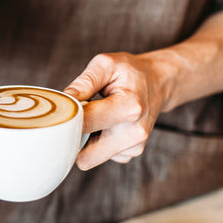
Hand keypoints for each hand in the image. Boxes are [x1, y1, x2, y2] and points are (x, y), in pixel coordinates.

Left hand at [63, 52, 170, 169]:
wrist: (158, 82)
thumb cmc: (129, 71)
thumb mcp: (106, 64)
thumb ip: (84, 82)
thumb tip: (65, 100)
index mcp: (129, 107)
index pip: (85, 124)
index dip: (68, 118)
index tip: (65, 109)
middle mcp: (134, 132)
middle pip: (86, 155)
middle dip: (75, 137)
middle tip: (78, 116)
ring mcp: (134, 146)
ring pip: (90, 158)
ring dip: (86, 139)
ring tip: (97, 116)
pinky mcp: (131, 153)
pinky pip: (100, 156)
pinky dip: (97, 142)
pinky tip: (106, 124)